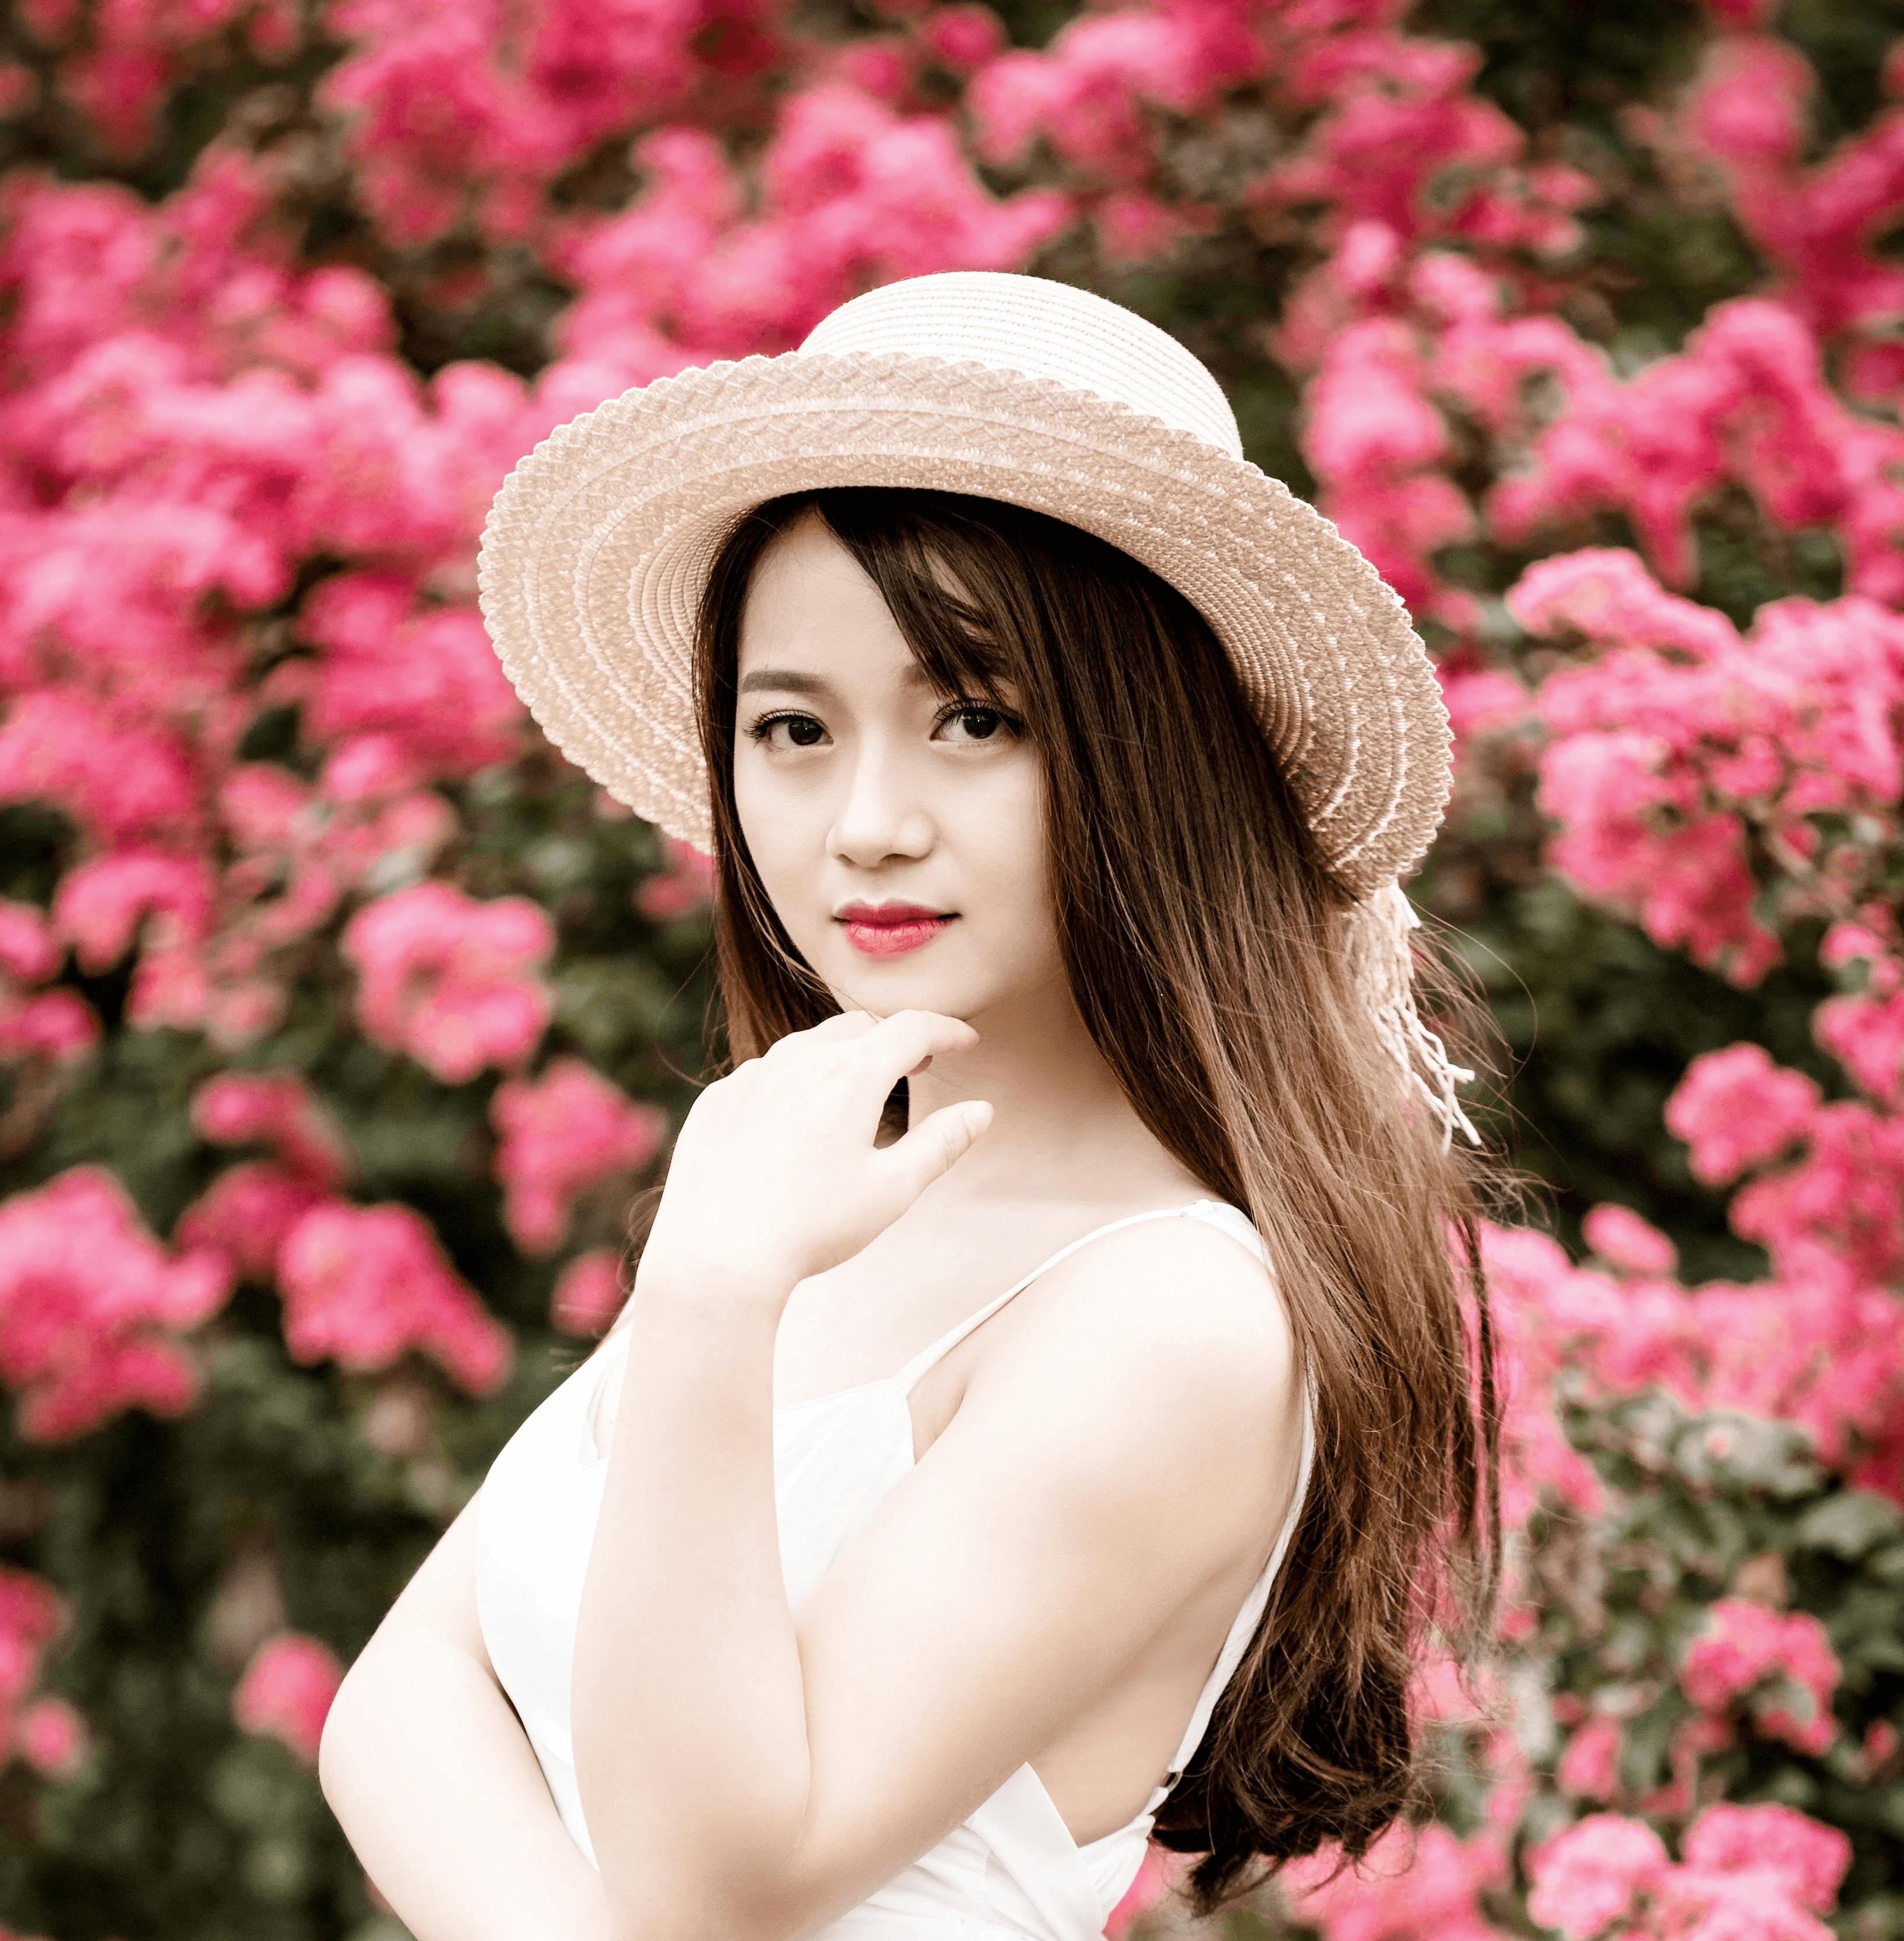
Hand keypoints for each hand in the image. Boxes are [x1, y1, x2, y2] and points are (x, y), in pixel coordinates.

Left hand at [637, 1010, 993, 1303]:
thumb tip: (980, 1111)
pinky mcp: (716, 1101)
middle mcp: (797, 1060)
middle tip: (918, 1064)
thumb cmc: (812, 1227)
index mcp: (851, 1074)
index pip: (912, 1028)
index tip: (965, 1041)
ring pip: (807, 1047)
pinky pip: (762, 1076)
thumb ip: (942, 1143)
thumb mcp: (893, 1189)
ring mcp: (750, 1076)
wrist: (717, 1256)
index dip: (946, 1030)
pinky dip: (791, 1084)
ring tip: (857, 1091)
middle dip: (895, 1039)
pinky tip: (796, 1123)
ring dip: (841, 1058)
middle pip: (859, 1028)